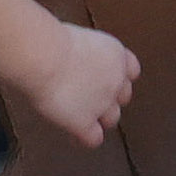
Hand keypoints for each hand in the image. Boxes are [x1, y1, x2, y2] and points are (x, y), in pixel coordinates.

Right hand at [13, 21, 138, 147]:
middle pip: (123, 97)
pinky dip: (83, 138)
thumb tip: (73, 56)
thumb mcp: (76, 37)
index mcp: (115, 54)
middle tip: (89, 98)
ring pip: (112, 119)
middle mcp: (116, 80)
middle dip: (109, 98)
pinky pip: (93, 139)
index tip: (104, 78)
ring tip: (81, 118)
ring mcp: (103, 104)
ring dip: (99, 119)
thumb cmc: (50, 40)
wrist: (45, 57)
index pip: (131, 70)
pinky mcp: (85, 122)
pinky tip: (73, 135)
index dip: (118, 76)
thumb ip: (84, 51)